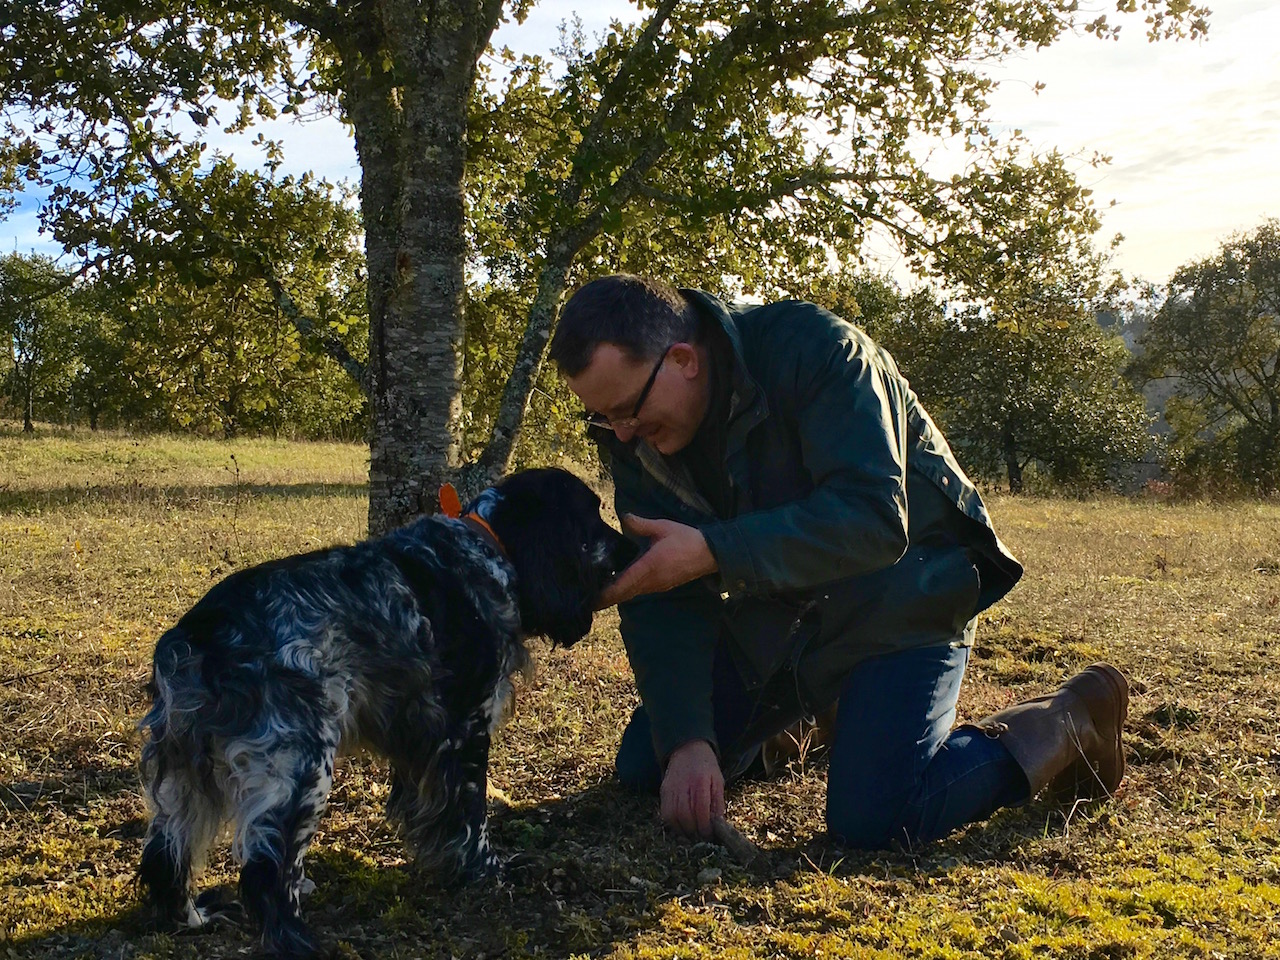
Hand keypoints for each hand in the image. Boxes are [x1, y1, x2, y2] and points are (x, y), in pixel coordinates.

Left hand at [596, 515, 717, 607]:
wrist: (710, 553)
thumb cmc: (686, 539)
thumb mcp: (662, 527)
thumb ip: (640, 524)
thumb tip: (624, 517)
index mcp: (647, 568)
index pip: (620, 587)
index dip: (604, 595)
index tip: (589, 599)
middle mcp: (651, 582)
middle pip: (623, 595)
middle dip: (605, 597)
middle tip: (588, 595)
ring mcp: (657, 586)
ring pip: (631, 594)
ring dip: (616, 593)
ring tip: (599, 588)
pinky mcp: (663, 586)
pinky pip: (640, 591)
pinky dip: (628, 590)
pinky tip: (621, 581)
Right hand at [660, 740, 724, 839]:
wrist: (687, 749)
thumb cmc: (706, 766)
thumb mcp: (718, 780)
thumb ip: (718, 802)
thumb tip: (718, 824)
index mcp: (700, 782)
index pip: (701, 810)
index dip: (704, 826)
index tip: (709, 835)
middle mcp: (684, 785)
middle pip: (685, 816)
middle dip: (693, 831)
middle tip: (700, 837)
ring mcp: (671, 788)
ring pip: (673, 817)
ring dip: (682, 830)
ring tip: (691, 834)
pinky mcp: (663, 791)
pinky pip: (665, 813)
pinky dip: (672, 823)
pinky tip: (681, 825)